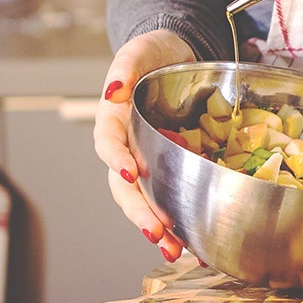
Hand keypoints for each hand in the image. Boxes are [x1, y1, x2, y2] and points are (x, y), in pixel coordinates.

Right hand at [94, 29, 194, 261]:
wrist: (175, 58)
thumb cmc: (153, 55)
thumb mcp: (139, 51)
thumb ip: (127, 66)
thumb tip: (114, 88)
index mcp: (114, 120)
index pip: (109, 144)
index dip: (116, 160)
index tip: (130, 174)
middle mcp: (127, 148)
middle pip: (124, 187)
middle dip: (139, 212)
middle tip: (157, 234)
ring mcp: (147, 162)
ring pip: (145, 202)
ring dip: (157, 229)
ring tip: (175, 252)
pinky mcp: (169, 170)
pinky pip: (169, 199)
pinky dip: (179, 224)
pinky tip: (194, 244)